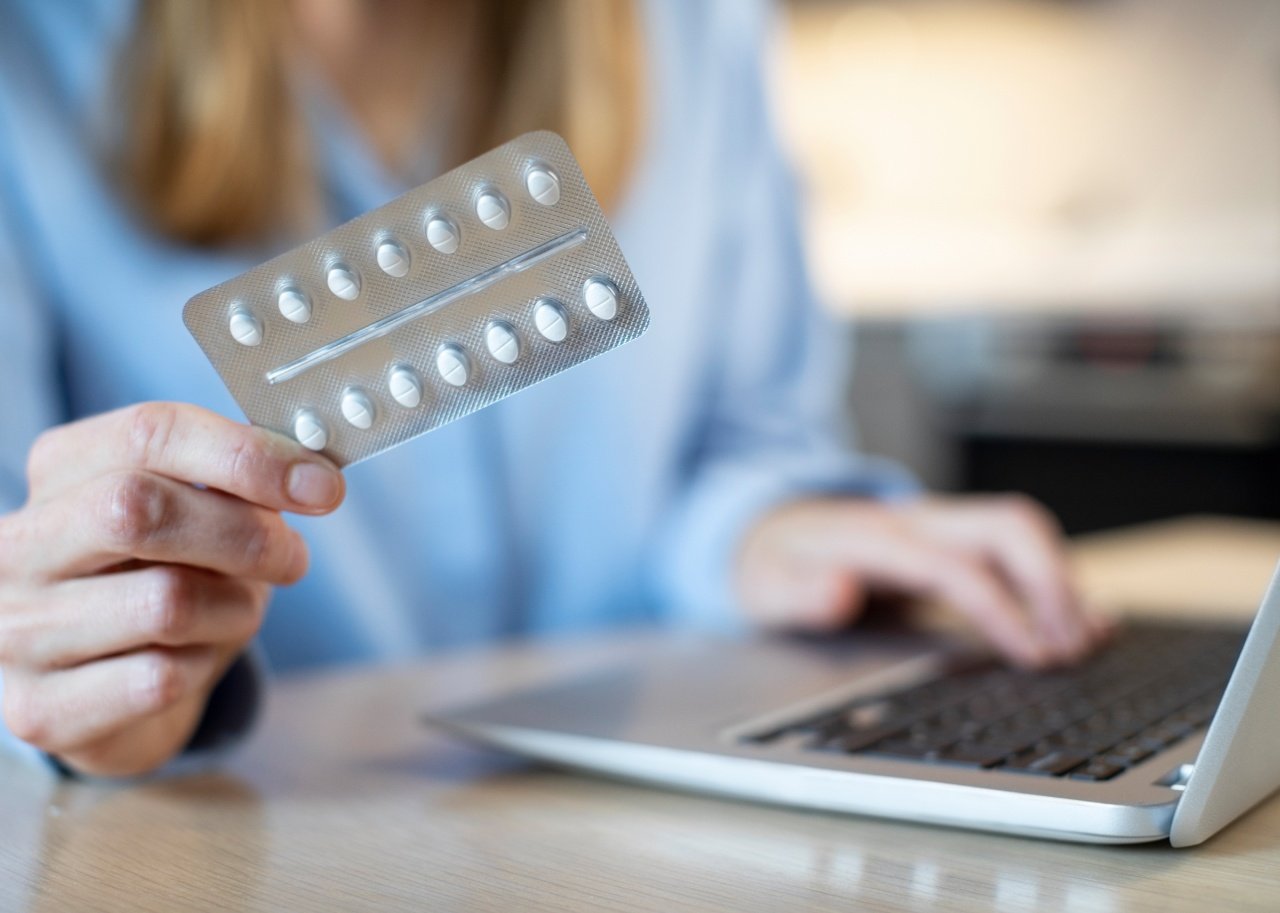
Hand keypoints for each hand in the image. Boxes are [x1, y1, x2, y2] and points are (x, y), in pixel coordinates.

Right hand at [0, 403, 343, 775]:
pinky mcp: (40, 708)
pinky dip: (206, 664)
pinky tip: (198, 656)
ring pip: (163, 601)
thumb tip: (311, 477)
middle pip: (139, 508)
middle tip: (293, 557)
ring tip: (240, 609)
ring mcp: (18, 629)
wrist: (104, 687)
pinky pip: (158, 678)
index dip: (247, 455)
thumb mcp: (194, 514)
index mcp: (60, 470)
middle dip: (244, 533)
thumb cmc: (161, 577)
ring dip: (236, 608)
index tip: (321, 485)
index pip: (150, 433)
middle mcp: (20, 544)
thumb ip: (236, 483)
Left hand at [735, 494, 1109, 666]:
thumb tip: (836, 591)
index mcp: (876, 536)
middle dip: (1052, 583)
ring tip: (1085, 644)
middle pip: (1007, 525)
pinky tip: (1087, 621)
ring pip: (1022, 532)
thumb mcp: (761, 584)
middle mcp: (919, 522)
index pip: (954, 564)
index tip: (1035, 654)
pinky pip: (1017, 549)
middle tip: (1071, 650)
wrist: (770, 532)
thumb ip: (793, 592)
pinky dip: (1056, 582)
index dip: (1000, 607)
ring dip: (1063, 582)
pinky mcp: (956, 542)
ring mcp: (942, 527)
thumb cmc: (771, 566)